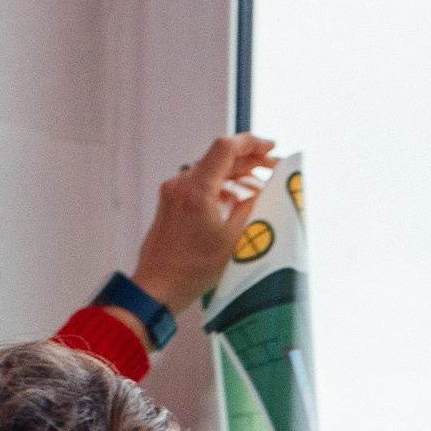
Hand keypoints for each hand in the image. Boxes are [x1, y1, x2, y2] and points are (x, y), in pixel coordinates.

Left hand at [130, 134, 277, 317]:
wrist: (158, 287)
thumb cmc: (192, 270)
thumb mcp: (232, 239)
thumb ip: (249, 207)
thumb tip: (260, 190)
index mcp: (197, 189)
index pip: (226, 147)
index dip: (251, 142)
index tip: (270, 146)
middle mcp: (181, 184)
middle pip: (219, 157)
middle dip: (248, 159)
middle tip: (272, 166)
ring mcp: (173, 192)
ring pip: (210, 171)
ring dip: (236, 174)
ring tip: (259, 184)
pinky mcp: (170, 203)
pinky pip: (199, 185)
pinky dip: (220, 186)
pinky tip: (236, 198)